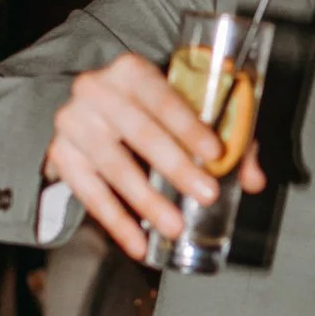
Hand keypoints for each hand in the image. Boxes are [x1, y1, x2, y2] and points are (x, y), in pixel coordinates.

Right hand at [44, 53, 265, 260]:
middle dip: (176, 167)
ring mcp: (73, 123)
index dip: (190, 126)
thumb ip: (224, 137)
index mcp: (131, 70)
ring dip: (147, 201)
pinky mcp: (61, 155)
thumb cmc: (150, 109)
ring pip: (114, 167)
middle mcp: (96, 90)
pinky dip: (115, 222)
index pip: (163, 98)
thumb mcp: (183, 109)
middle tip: (206, 195)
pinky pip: (89, 194)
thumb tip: (253, 179)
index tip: (215, 155)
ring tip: (174, 227)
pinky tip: (137, 244)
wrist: (90, 109)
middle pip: (140, 132)